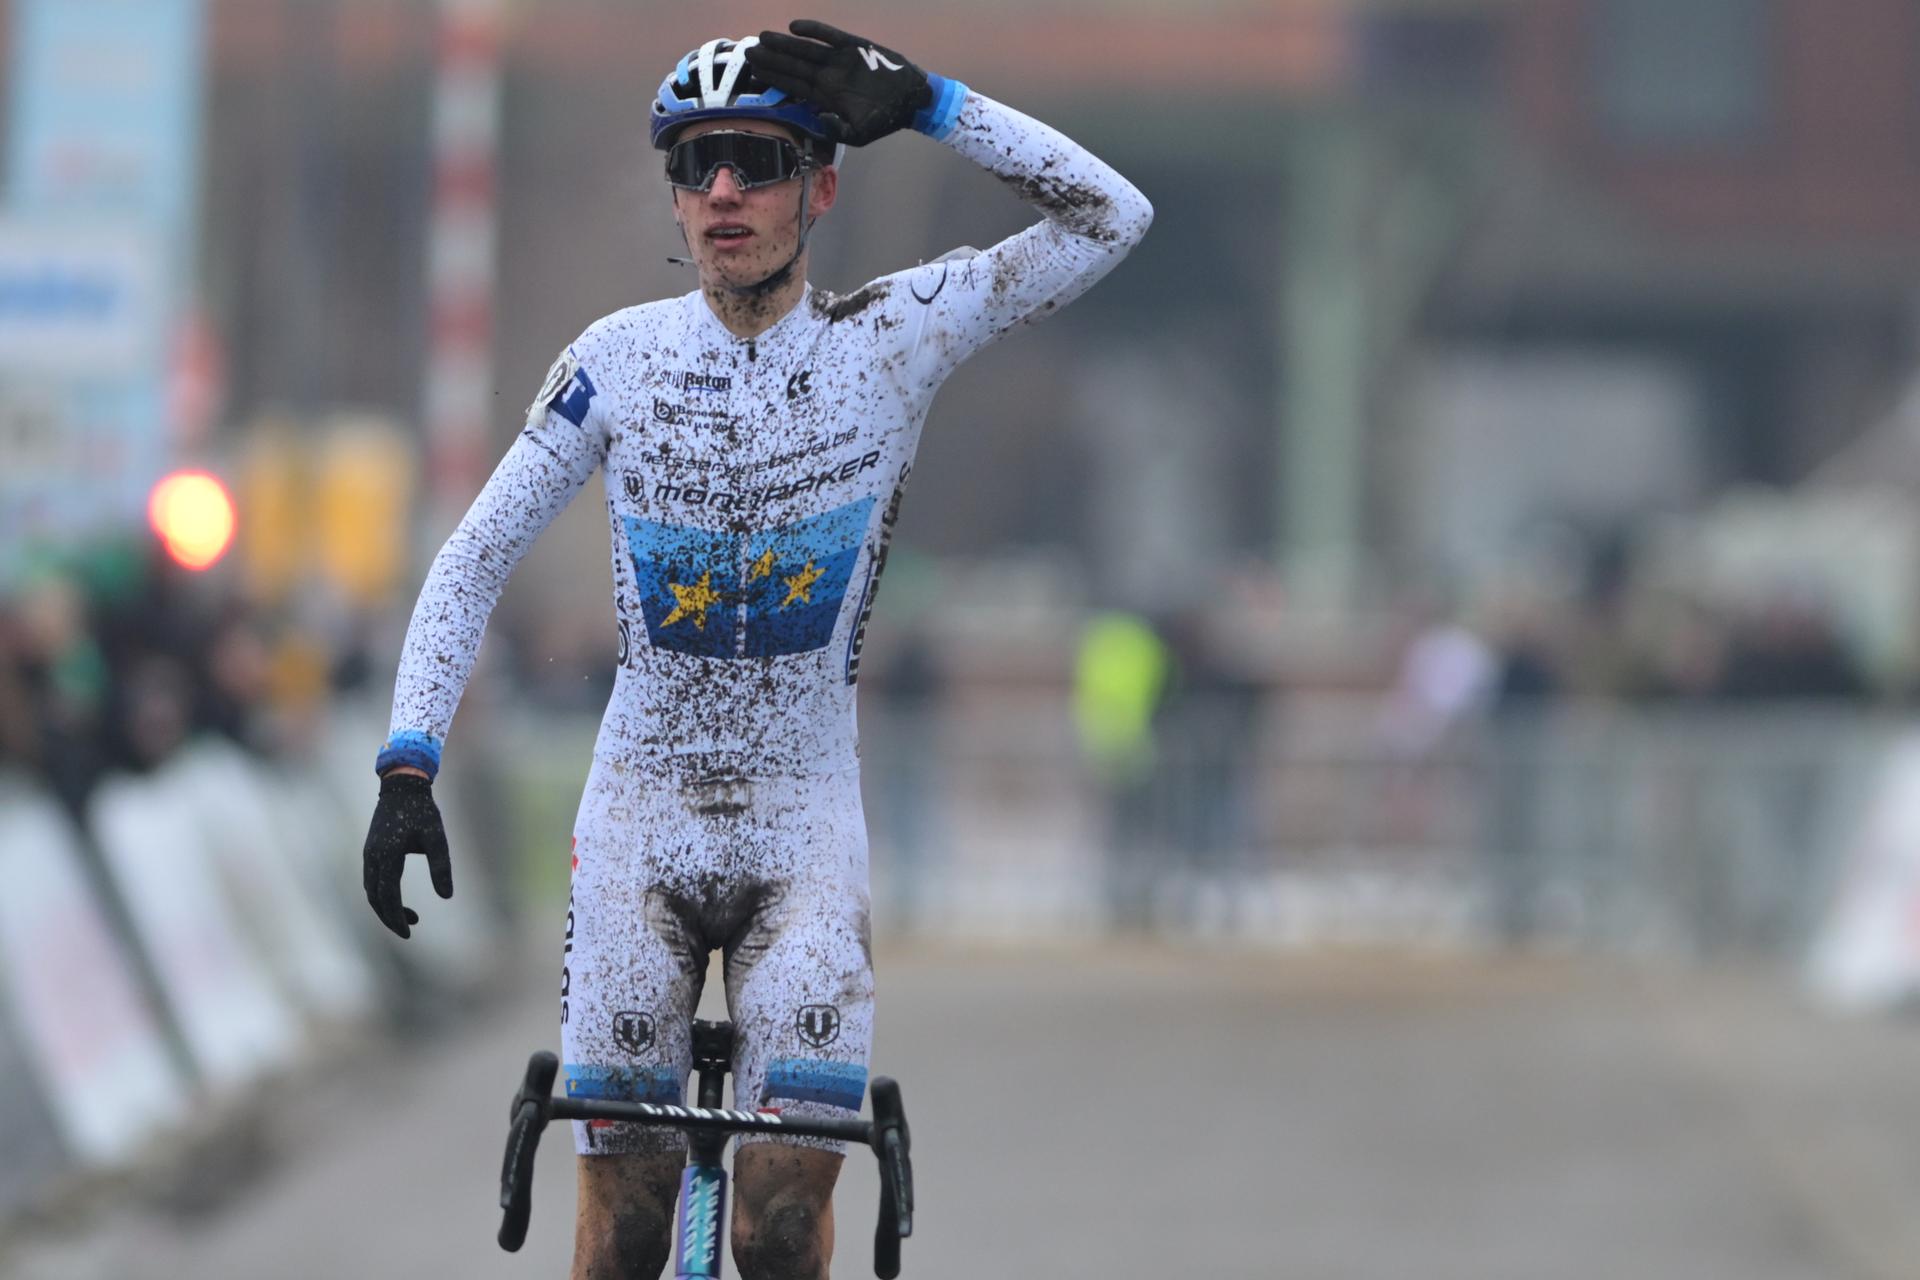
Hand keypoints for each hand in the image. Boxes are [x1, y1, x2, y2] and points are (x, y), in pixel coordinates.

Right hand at [362, 771, 452, 938]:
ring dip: (386, 907)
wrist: (402, 787)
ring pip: (371, 891)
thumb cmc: (423, 812)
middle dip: (390, 918)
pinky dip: (382, 895)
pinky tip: (398, 898)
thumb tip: (446, 896)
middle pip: (375, 898)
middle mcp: (372, 857)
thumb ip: (441, 866)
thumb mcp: (437, 838)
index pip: (388, 896)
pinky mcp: (370, 852)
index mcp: (387, 855)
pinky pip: (371, 881)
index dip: (396, 917)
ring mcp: (368, 854)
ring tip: (411, 917)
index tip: (409, 932)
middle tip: (409, 930)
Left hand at [745, 19, 932, 146]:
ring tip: (763, 37)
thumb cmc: (884, 119)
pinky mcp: (853, 46)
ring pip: (806, 50)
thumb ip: (836, 129)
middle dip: (771, 59)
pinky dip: (814, 31)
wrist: (910, 98)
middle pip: (793, 66)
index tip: (754, 72)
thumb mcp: (859, 135)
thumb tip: (818, 118)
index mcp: (826, 97)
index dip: (774, 78)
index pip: (793, 86)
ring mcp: (838, 60)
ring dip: (785, 44)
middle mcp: (828, 76)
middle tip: (748, 52)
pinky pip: (829, 36)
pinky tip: (796, 27)